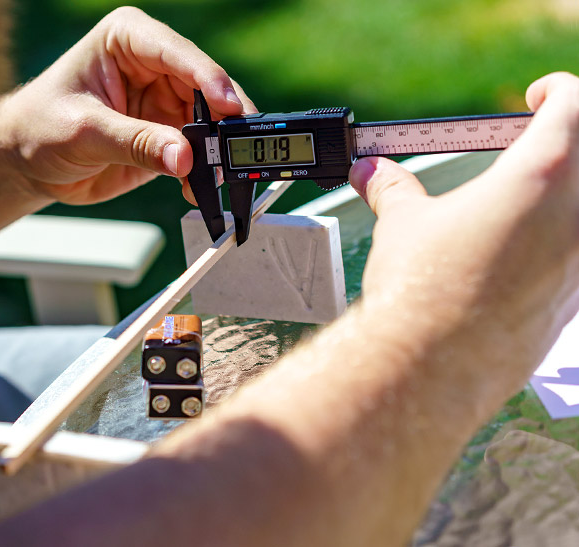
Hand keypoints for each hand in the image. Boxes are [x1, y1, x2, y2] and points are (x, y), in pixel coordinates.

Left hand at [0, 7, 254, 204]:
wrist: (25, 161)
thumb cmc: (39, 127)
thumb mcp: (84, 132)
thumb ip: (136, 142)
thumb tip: (184, 156)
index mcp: (128, 39)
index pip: (176, 53)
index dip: (206, 77)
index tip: (227, 105)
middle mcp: (153, 65)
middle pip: (204, 87)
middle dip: (222, 119)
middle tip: (236, 147)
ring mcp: (163, 100)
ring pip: (208, 121)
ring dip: (216, 150)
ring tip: (221, 175)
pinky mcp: (166, 135)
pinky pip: (197, 151)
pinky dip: (203, 171)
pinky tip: (201, 187)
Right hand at [350, 71, 578, 391]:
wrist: (429, 368)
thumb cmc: (421, 293)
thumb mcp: (403, 225)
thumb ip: (393, 190)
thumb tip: (372, 174)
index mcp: (541, 176)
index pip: (574, 106)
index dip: (558, 93)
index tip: (537, 98)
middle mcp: (577, 217)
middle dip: (567, 141)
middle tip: (534, 143)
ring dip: (564, 194)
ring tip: (519, 200)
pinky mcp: (575, 302)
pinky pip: (578, 254)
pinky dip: (560, 240)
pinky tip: (515, 253)